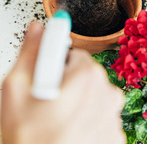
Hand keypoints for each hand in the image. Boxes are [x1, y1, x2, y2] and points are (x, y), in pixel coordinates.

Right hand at [1, 22, 124, 143]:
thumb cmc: (26, 140)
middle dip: (67, 83)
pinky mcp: (114, 137)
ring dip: (77, 102)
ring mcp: (112, 118)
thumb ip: (31, 51)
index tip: (49, 77)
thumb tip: (40, 28)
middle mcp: (107, 94)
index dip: (56, 64)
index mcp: (87, 76)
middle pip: (85, 74)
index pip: (73, 52)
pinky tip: (70, 135)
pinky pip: (99, 116)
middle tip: (48, 105)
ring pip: (93, 96)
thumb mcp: (16, 89)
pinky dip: (86, 120)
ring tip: (58, 123)